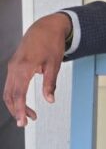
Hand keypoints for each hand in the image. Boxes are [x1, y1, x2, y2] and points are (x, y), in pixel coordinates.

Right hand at [3, 12, 71, 126]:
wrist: (46, 27)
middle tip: (27, 122)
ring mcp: (12, 65)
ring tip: (30, 114)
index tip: (23, 122)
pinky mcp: (14, 65)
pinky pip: (10, 84)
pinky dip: (15, 95)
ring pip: (8, 90)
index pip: (18, 94)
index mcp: (24, 67)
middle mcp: (14, 67)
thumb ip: (50, 84)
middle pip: (10, 95)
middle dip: (16, 110)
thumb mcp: (54, 64)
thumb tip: (50, 100)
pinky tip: (25, 102)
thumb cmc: (51, 43)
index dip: (20, 110)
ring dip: (16, 104)